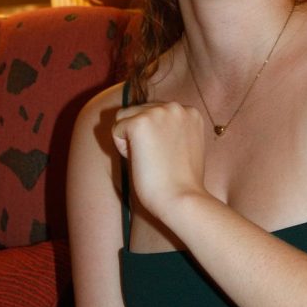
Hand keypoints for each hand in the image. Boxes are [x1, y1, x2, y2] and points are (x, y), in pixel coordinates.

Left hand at [112, 101, 207, 224]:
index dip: (155, 136)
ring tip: (149, 160)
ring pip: (124, 117)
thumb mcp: (186, 145)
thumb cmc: (183, 181)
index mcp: (190, 112)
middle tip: (157, 161)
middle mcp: (176, 106)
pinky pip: (116, 130)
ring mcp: (158, 112)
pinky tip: (141, 162)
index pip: (155, 112)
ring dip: (129, 139)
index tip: (167, 156)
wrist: (182, 199)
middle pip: (138, 111)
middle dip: (140, 135)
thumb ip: (173, 129)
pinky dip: (122, 149)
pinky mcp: (140, 123)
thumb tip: (149, 125)